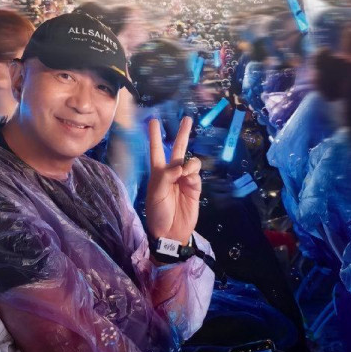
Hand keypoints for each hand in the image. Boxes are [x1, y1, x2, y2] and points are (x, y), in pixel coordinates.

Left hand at [146, 116, 200, 245]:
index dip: (155, 136)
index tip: (153, 120)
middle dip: (183, 134)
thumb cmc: (157, 212)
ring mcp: (185, 180)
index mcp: (158, 172)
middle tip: (188, 119)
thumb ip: (166, 176)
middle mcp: (172, 173)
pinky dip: (193, 173)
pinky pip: (196, 174)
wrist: (170, 233)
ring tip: (185, 172)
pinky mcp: (195, 188)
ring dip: (189, 162)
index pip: (156, 150)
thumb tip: (182, 165)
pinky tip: (189, 179)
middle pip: (178, 149)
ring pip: (190, 162)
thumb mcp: (155, 193)